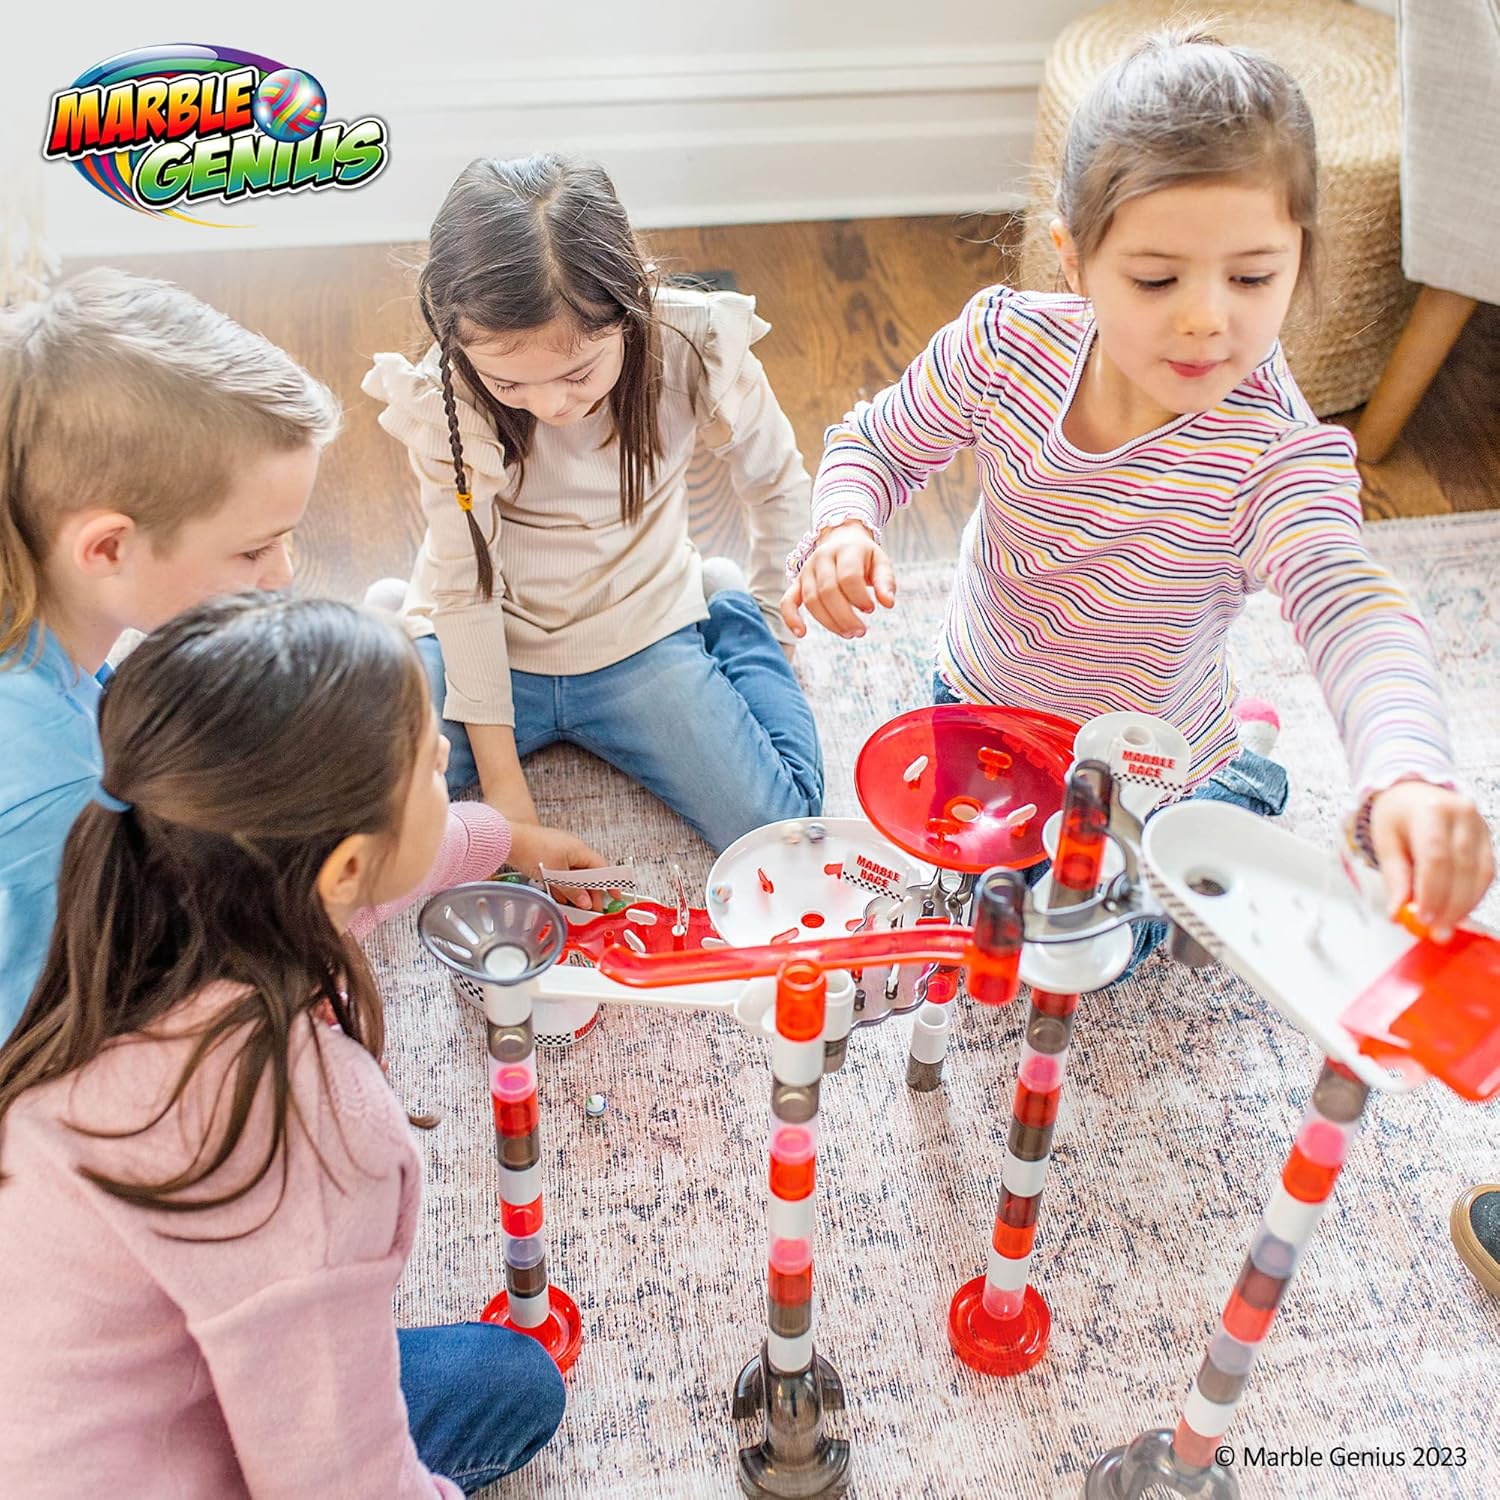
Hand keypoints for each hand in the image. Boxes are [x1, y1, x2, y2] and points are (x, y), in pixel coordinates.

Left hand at [506, 821, 615, 910]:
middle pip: (588, 874)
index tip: (615, 896)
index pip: (601, 868)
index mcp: (579, 850)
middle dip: (592, 892)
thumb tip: (585, 901)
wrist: (507, 839)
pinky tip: (560, 899)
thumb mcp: (556, 874)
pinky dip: (562, 887)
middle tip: (594, 909)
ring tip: (577, 908)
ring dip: (576, 892)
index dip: (610, 883)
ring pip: (573, 876)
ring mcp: (559, 854)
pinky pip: (560, 875)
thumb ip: (572, 890)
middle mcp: (572, 850)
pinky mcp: (547, 859)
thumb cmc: (532, 848)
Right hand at [780, 519, 896, 639]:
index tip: (871, 609)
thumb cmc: (864, 557)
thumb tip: (888, 603)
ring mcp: (806, 570)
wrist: (842, 540)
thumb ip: (886, 581)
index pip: (848, 576)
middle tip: (860, 631)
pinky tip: (801, 633)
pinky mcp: (797, 583)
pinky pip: (787, 600)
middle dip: (845, 616)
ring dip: (829, 622)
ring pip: (812, 600)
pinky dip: (791, 617)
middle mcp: (822, 558)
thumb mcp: (880, 562)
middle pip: (828, 591)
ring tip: (848, 633)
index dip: (859, 597)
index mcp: (845, 550)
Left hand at [1367, 781, 1493, 940]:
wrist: (1414, 792)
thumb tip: (1398, 913)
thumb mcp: (1385, 841)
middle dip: (1450, 906)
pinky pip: (1487, 873)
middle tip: (1436, 932)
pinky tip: (1458, 911)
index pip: (1436, 857)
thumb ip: (1395, 878)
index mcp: (1430, 810)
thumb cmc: (1397, 815)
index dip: (1432, 892)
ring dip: (1464, 905)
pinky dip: (1474, 896)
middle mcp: (1461, 814)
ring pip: (1481, 873)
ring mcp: (1480, 825)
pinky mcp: (1489, 837)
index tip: (1423, 918)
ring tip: (1445, 927)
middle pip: (1462, 868)